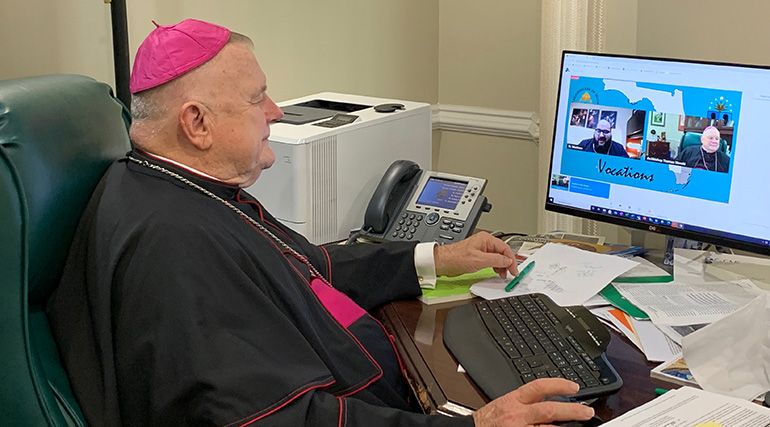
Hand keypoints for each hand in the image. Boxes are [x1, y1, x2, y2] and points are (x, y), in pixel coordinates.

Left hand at [434, 231, 516, 278]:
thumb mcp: (479, 260)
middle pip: (502, 252)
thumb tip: (507, 261)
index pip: (505, 248)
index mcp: (486, 239)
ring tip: (502, 274)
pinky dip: (495, 267)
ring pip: (498, 257)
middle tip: (510, 273)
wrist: (443, 262)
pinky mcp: (478, 256)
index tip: (514, 270)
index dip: (512, 260)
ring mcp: (481, 249)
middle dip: (507, 263)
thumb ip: (496, 260)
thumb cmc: (456, 257)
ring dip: (502, 266)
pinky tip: (496, 272)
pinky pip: (491, 260)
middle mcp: (485, 243)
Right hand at [473, 379, 594, 426]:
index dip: (558, 384)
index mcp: (512, 400)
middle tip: (587, 411)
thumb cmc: (486, 421)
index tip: (573, 386)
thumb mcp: (503, 404)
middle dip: (571, 411)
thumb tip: (547, 399)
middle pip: (549, 410)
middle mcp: (517, 415)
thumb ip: (523, 401)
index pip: (538, 387)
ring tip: (580, 426)